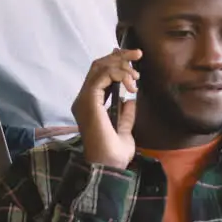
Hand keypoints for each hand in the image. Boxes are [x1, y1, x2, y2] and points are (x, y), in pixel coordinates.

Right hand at [71, 48, 140, 169]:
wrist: (109, 166)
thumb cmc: (114, 155)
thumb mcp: (124, 132)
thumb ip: (125, 116)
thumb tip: (130, 101)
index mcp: (89, 106)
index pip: (98, 75)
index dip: (114, 62)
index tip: (133, 59)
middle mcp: (83, 100)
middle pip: (98, 66)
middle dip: (119, 57)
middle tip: (138, 55)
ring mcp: (84, 100)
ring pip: (99, 67)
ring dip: (121, 65)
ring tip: (136, 76)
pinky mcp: (89, 101)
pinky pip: (102, 76)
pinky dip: (118, 73)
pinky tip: (130, 84)